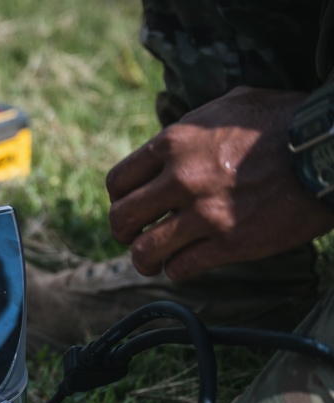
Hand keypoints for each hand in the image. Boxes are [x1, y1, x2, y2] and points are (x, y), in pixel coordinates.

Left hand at [106, 86, 333, 280]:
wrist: (328, 148)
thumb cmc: (284, 122)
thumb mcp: (230, 104)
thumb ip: (193, 125)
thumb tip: (173, 140)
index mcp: (174, 142)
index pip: (117, 182)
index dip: (119, 200)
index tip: (129, 207)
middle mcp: (181, 178)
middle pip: (121, 219)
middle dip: (123, 233)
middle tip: (134, 237)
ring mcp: (205, 213)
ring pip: (145, 251)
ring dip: (144, 260)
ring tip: (152, 261)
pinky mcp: (230, 242)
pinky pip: (181, 268)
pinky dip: (177, 270)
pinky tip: (186, 264)